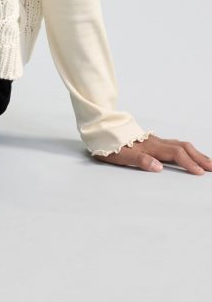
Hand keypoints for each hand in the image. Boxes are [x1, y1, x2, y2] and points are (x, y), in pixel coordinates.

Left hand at [93, 133, 211, 174]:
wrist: (100, 129)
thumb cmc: (109, 144)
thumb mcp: (120, 155)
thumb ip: (139, 160)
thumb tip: (158, 167)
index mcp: (150, 147)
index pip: (175, 154)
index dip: (188, 163)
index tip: (200, 173)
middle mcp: (155, 142)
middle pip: (182, 147)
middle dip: (199, 157)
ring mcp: (154, 141)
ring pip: (180, 144)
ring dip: (195, 153)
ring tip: (208, 163)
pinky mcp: (152, 142)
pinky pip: (175, 145)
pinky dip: (187, 150)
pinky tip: (190, 155)